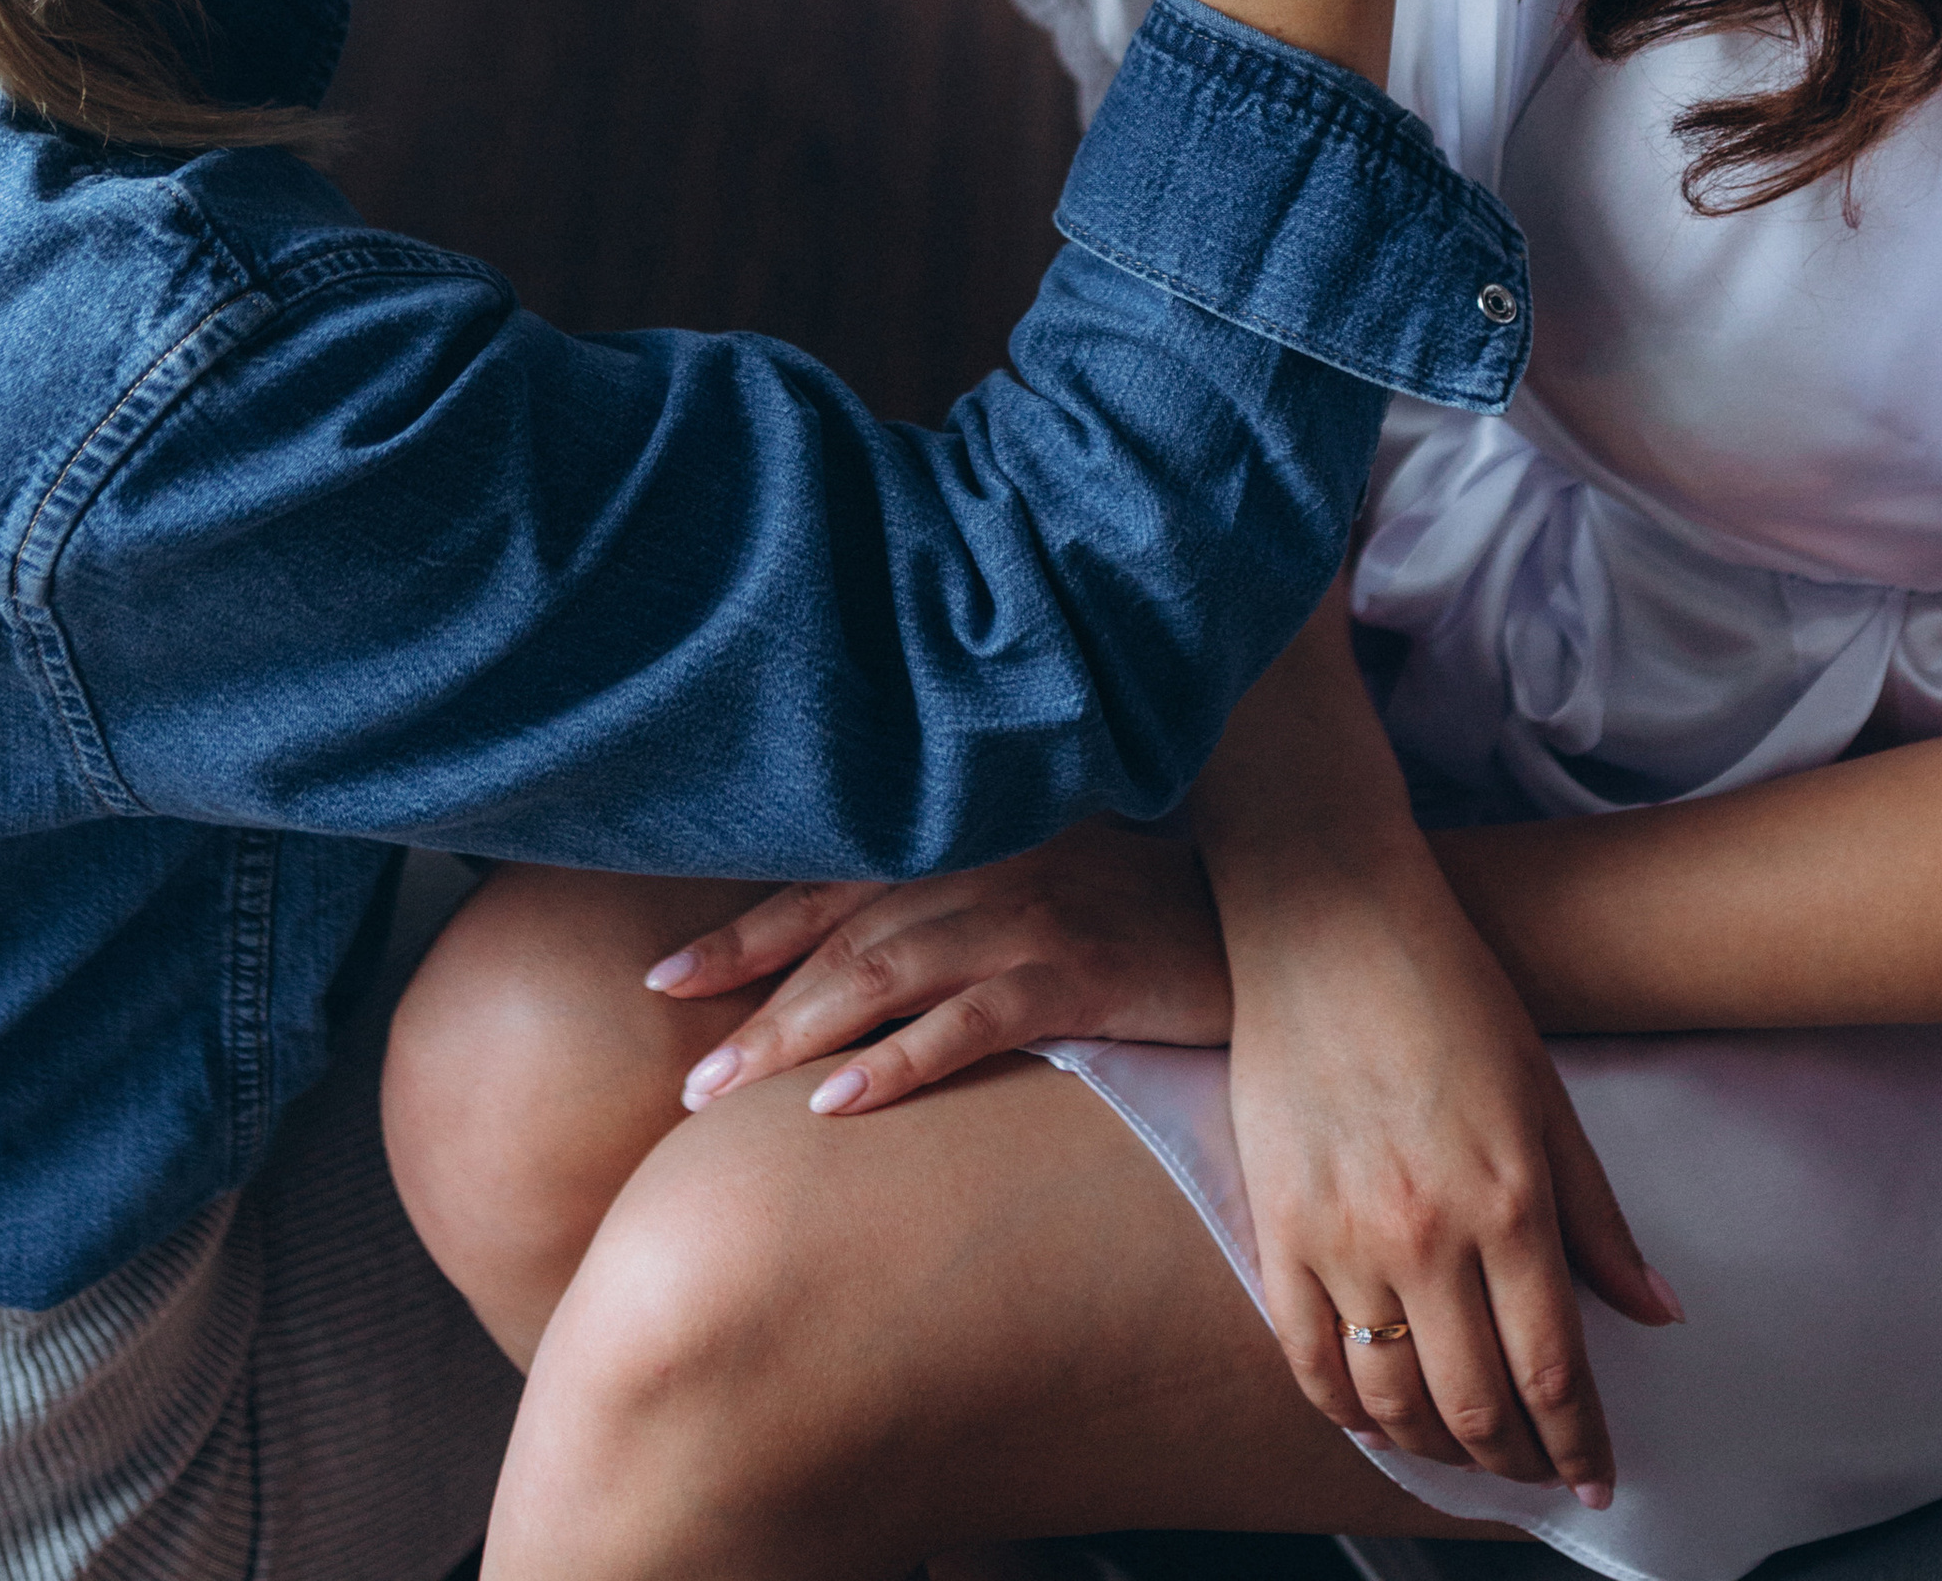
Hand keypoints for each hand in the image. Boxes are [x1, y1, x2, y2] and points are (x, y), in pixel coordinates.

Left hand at [641, 819, 1229, 1117]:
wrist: (1276, 912)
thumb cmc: (1154, 903)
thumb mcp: (1054, 877)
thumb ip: (966, 890)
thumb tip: (867, 947)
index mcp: (976, 839)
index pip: (836, 882)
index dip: (747, 929)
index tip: (665, 977)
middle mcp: (992, 866)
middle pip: (845, 935)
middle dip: (753, 1000)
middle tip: (683, 1074)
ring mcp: (1035, 918)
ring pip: (889, 974)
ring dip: (796, 1035)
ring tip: (724, 1092)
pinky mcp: (1082, 975)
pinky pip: (972, 1021)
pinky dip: (900, 1060)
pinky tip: (840, 1102)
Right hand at [1222, 850, 1677, 1511]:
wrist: (1326, 913)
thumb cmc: (1447, 986)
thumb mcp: (1545, 1092)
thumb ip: (1597, 1215)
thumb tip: (1657, 1313)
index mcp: (1509, 1200)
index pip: (1554, 1371)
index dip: (1580, 1441)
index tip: (1596, 1475)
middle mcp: (1427, 1236)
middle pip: (1477, 1406)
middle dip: (1516, 1459)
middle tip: (1536, 1470)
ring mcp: (1342, 1238)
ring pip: (1392, 1401)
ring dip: (1436, 1448)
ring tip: (1465, 1450)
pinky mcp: (1277, 1226)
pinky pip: (1308, 1360)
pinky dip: (1346, 1411)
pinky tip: (1376, 1416)